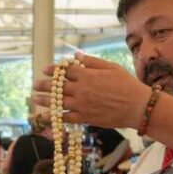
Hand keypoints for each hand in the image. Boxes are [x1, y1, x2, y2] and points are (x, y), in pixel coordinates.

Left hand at [32, 52, 151, 129]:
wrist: (137, 107)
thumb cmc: (127, 84)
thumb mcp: (111, 67)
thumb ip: (91, 61)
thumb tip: (75, 55)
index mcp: (87, 75)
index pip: (65, 71)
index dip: (53, 70)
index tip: (45, 70)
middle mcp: (81, 89)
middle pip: (57, 87)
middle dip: (45, 85)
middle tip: (35, 85)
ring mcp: (82, 104)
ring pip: (58, 102)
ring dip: (44, 100)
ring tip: (35, 99)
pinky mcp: (85, 118)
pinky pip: (66, 118)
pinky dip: (56, 117)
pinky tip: (47, 116)